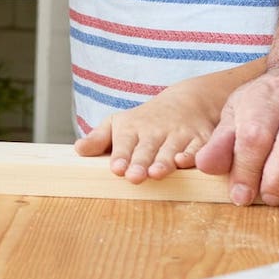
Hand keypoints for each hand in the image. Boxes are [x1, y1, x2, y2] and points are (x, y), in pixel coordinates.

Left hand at [72, 76, 226, 183]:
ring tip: (156, 173)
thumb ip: (99, 139)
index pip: (124, 143)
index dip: (121, 156)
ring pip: (171, 150)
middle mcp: (155, 131)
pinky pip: (197, 148)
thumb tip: (78, 150)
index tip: (117, 168)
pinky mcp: (200, 139)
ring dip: (164, 162)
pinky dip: (193, 155)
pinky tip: (185, 162)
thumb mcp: (119, 123)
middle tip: (134, 177)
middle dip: (140, 163)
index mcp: (133, 129)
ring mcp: (178, 135)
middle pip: (147, 149)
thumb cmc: (146, 121)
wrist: (187, 101)